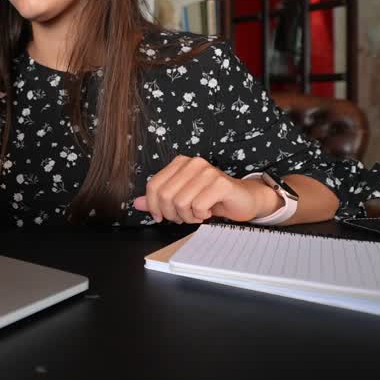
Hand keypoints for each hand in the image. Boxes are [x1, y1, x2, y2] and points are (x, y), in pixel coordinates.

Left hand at [132, 155, 274, 223]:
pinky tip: (208, 212)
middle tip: (183, 217)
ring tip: (197, 214)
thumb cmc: (211, 199)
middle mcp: (193, 163)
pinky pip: (198, 206)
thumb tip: (136, 203)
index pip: (154, 185)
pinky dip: (201, 216)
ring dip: (187, 216)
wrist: (243, 200)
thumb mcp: (181, 199)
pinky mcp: (220, 183)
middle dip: (172, 214)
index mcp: (180, 163)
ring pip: (181, 203)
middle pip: (165, 195)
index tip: (160, 217)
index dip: (153, 206)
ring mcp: (207, 171)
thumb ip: (158, 200)